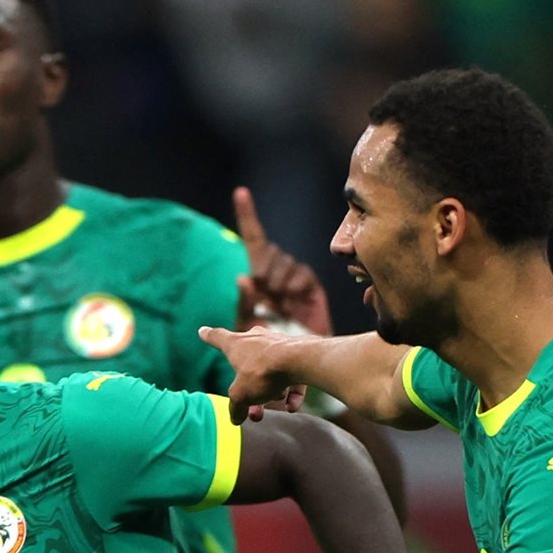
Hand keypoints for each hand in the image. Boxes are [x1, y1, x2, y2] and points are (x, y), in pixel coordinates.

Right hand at [197, 325, 306, 423]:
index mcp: (236, 344)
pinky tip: (291, 406)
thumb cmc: (263, 372)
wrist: (299, 361)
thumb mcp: (241, 395)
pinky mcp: (298, 354)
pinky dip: (291, 392)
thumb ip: (236, 408)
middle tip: (253, 414)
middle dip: (250, 392)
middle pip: (248, 367)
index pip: (217, 338)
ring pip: (271, 373)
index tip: (202, 331)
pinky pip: (292, 376)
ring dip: (272, 392)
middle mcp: (256, 340)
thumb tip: (235, 419)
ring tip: (275, 403)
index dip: (208, 336)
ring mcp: (278, 345)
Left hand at [232, 187, 332, 336]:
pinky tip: (294, 299)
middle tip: (264, 293)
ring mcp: (295, 276)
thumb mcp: (247, 324)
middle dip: (262, 270)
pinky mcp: (311, 285)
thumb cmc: (267, 344)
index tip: (241, 193)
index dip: (247, 215)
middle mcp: (277, 270)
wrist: (295, 359)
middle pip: (267, 252)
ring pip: (283, 262)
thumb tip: (242, 277)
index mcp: (258, 274)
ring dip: (278, 281)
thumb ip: (244, 302)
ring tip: (280, 304)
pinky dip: (295, 285)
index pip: (253, 239)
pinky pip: (301, 273)